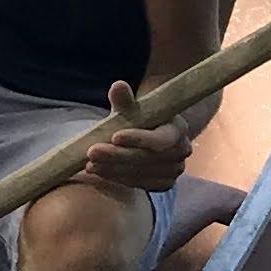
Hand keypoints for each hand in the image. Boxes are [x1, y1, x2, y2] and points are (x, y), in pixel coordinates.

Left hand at [77, 80, 192, 194]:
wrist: (147, 135)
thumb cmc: (138, 119)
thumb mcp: (130, 108)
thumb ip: (124, 99)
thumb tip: (118, 86)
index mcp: (178, 129)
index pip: (161, 139)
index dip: (138, 139)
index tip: (114, 136)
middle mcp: (180, 151)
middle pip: (147, 158)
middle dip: (117, 156)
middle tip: (92, 152)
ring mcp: (173, 170)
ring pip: (141, 173)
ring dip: (113, 170)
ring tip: (90, 164)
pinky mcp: (163, 184)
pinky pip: (139, 184)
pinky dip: (117, 179)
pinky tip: (99, 172)